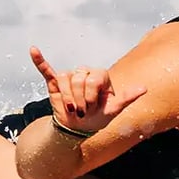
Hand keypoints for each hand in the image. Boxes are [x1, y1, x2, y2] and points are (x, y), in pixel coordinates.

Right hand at [28, 47, 144, 138]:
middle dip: (81, 99)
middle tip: (83, 110)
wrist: (78, 129)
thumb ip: (127, 98)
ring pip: (65, 80)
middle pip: (80, 78)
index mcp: (100, 76)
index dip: (93, 96)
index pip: (95, 78)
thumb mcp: (114, 110)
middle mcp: (85, 73)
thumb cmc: (98, 118)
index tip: (95, 108)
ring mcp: (69, 77)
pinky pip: (46, 69)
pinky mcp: (54, 82)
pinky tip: (33, 50)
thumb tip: (145, 88)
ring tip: (73, 108)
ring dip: (68, 99)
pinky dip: (39, 60)